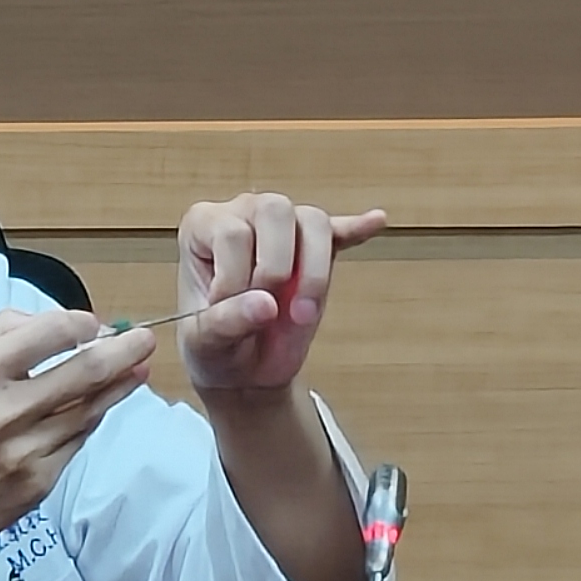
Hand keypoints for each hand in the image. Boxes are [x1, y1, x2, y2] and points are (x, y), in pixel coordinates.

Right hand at [0, 305, 161, 571]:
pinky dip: (88, 422)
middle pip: (83, 372)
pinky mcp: (35, 486)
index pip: (45, 334)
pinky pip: (74, 444)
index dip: (78, 323)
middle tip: (144, 339)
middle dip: (122, 351)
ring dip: (117, 387)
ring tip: (136, 369)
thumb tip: (51, 325)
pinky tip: (95, 409)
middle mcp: (0, 414)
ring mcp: (23, 454)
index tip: (92, 323)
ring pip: (88, 411)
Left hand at [179, 193, 385, 403]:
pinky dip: (356, 228)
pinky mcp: (316, 252)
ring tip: (302, 313)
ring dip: (314, 271)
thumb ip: (227, 322)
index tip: (228, 314)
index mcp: (204, 226)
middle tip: (269, 310)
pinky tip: (376, 220)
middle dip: (277, 266)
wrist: (243, 371)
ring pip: (312, 220)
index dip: (236, 279)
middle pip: (275, 209)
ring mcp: (282, 230)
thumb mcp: (205, 344)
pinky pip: (340, 231)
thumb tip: (267, 304)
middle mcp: (242, 214)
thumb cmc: (213, 348)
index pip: (232, 232)